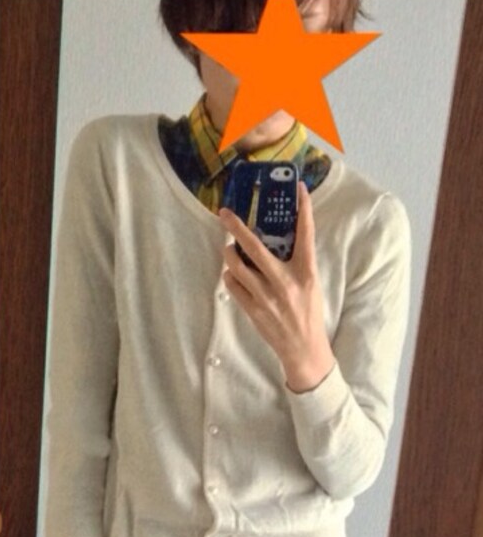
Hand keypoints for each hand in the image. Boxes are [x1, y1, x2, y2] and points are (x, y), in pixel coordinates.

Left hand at [218, 183, 335, 392]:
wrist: (303, 348)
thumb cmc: (308, 312)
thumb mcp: (311, 283)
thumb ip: (297, 261)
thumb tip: (279, 238)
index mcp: (306, 272)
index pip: (306, 234)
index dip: (303, 209)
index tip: (299, 188)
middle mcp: (284, 282)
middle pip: (255, 248)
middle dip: (237, 227)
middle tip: (225, 213)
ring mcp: (266, 297)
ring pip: (237, 267)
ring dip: (229, 253)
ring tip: (229, 247)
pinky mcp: (253, 310)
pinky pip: (233, 286)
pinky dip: (230, 276)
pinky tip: (233, 273)